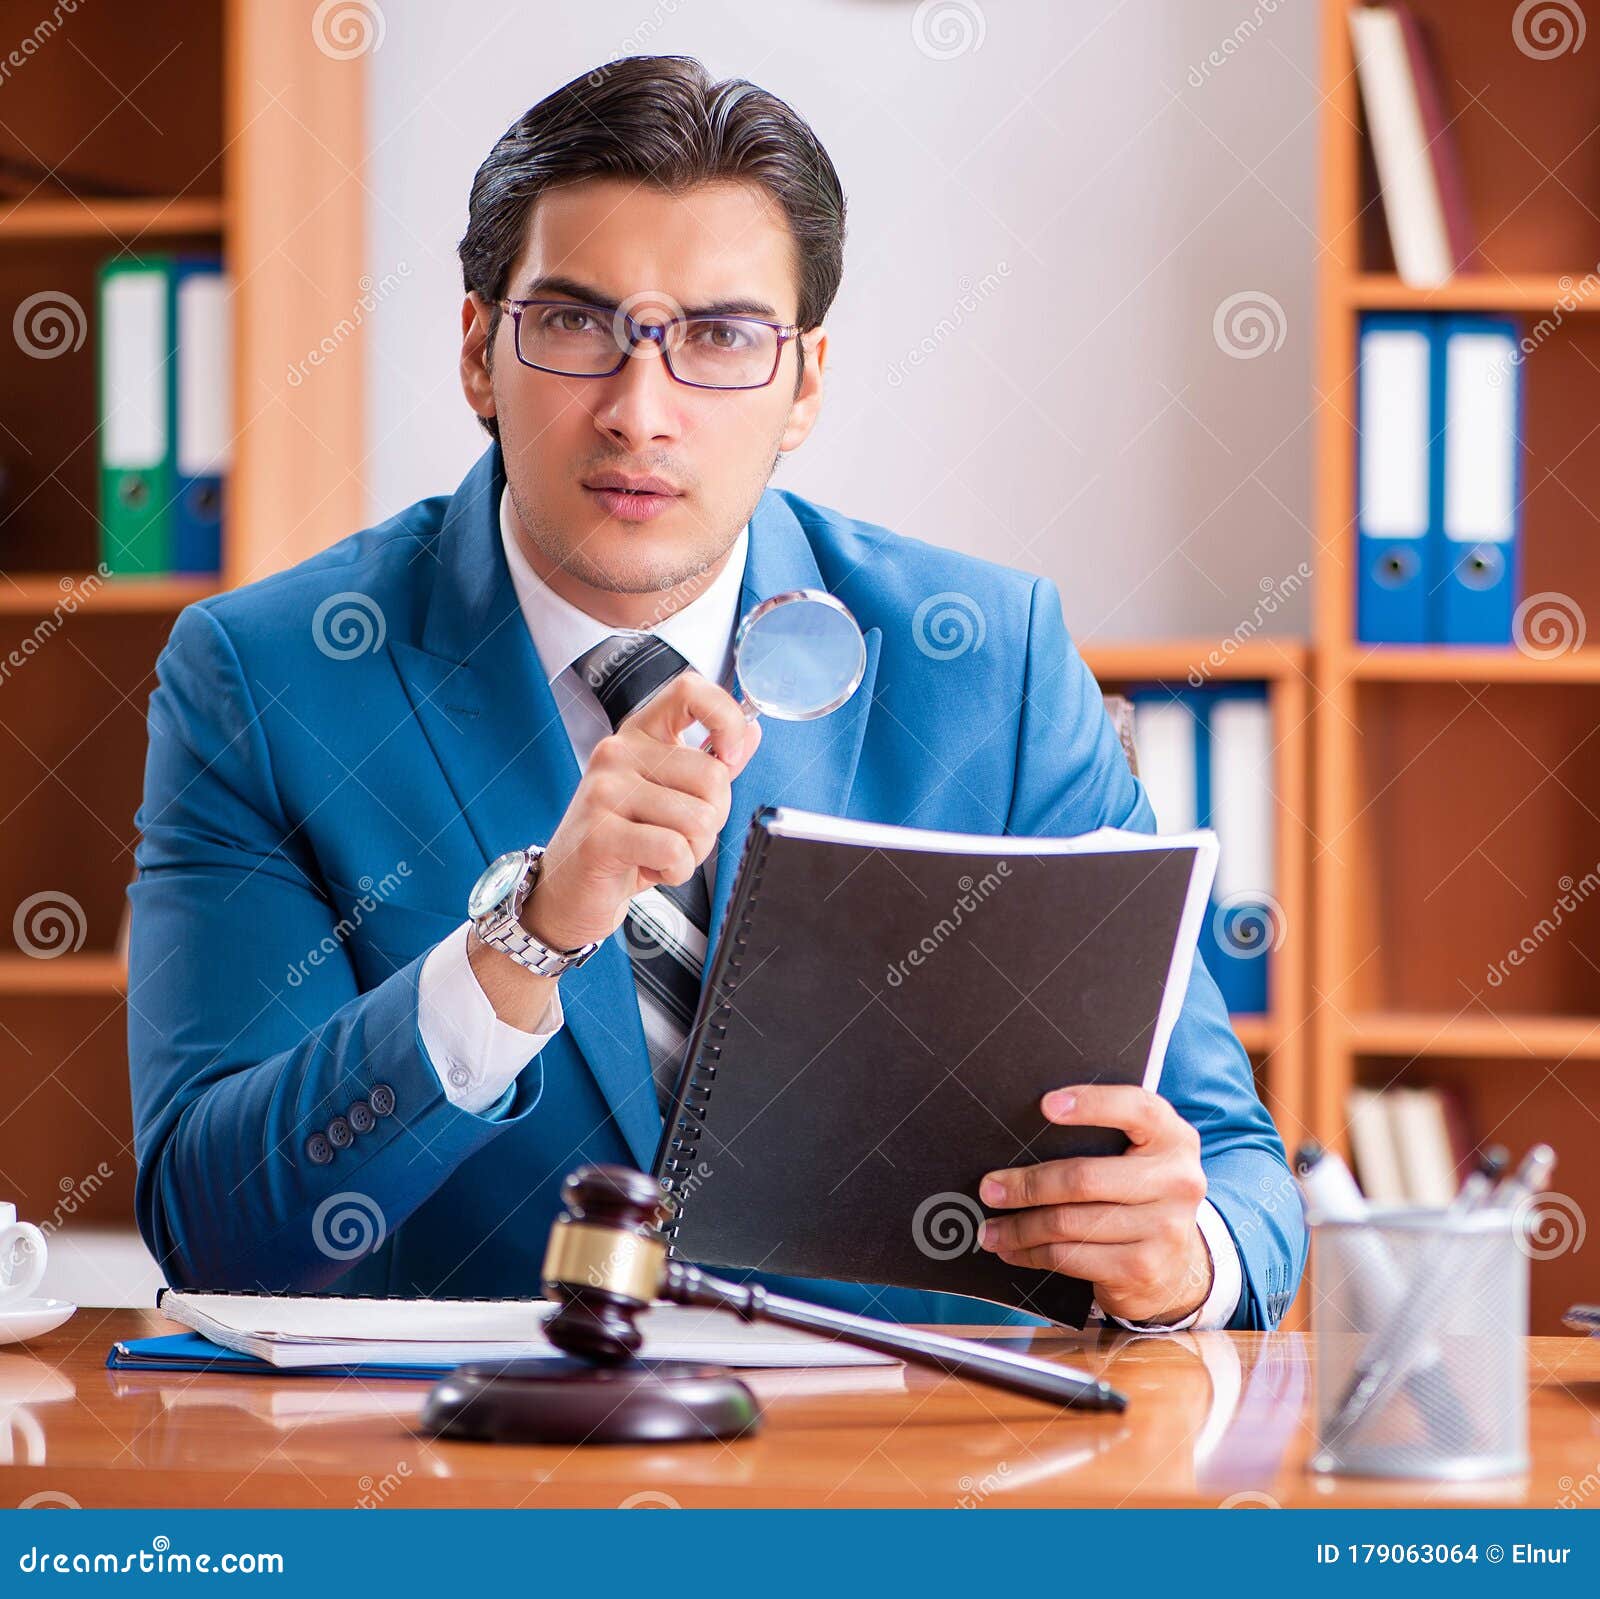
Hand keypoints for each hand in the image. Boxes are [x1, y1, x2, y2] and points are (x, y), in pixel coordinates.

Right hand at [522, 671, 761, 950]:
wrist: (569, 890)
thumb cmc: (623, 842)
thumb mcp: (670, 796)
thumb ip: (710, 763)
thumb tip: (751, 730)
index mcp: (639, 735)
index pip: (690, 691)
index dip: (726, 718)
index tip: (730, 757)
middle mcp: (618, 753)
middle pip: (712, 775)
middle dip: (712, 820)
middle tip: (678, 835)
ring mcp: (605, 791)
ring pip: (699, 819)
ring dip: (693, 852)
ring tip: (659, 854)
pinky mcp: (600, 834)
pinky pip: (674, 850)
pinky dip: (675, 871)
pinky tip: (648, 869)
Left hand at [976, 1083, 1212, 1325]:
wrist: (1178, 1265)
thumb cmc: (1136, 1194)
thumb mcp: (1135, 1159)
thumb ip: (1101, 1139)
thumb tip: (1019, 1137)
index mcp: (1174, 1138)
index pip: (1137, 1109)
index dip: (1091, 1104)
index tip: (1045, 1105)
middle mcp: (1178, 1181)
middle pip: (1085, 1178)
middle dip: (1027, 1184)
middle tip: (989, 1188)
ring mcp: (1165, 1229)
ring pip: (1069, 1223)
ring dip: (1020, 1227)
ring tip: (991, 1228)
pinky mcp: (1142, 1268)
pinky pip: (1071, 1257)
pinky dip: (1033, 1254)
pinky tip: (1013, 1250)